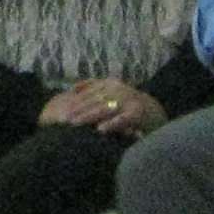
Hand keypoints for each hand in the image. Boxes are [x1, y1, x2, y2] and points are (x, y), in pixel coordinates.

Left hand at [40, 78, 164, 138]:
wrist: (156, 112)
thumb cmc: (127, 104)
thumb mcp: (111, 92)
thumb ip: (93, 88)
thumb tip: (72, 88)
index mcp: (109, 83)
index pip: (86, 93)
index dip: (72, 102)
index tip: (58, 112)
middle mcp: (118, 88)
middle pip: (92, 100)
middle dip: (76, 110)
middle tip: (61, 120)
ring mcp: (128, 100)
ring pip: (104, 108)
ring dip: (88, 116)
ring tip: (74, 124)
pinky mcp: (138, 113)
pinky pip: (122, 119)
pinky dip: (111, 124)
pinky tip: (100, 131)